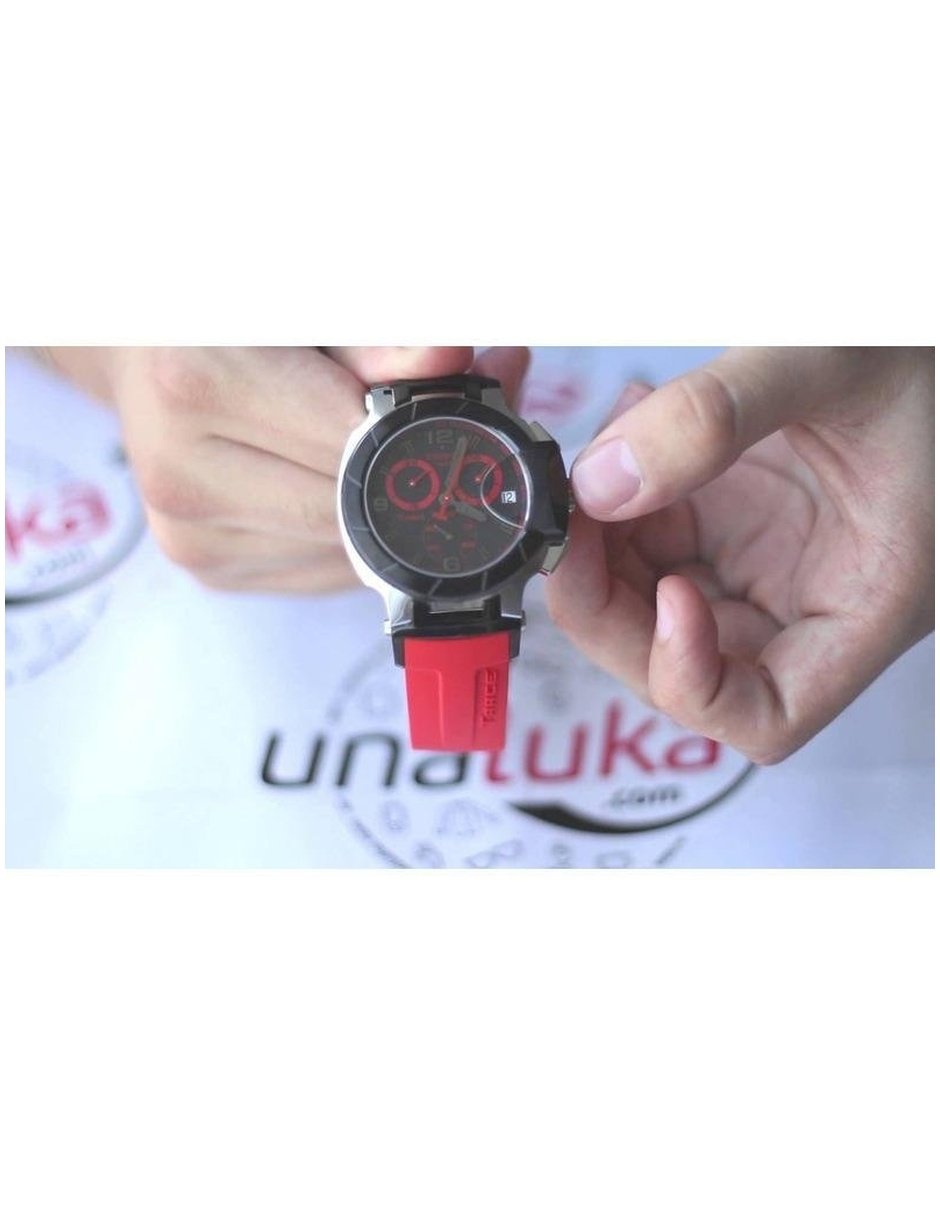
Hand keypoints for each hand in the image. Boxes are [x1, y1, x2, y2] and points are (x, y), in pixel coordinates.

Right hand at [40, 345, 529, 593]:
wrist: (139, 353)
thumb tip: (452, 360)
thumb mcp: (300, 303)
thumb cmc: (227, 318)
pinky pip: (322, 571)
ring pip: (343, 550)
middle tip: (435, 429)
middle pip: (350, 505)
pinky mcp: (208, 568)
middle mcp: (181, 472)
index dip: (414, 431)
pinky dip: (351, 535)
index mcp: (194, 383)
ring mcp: (190, 535)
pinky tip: (338, 486)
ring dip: (381, 509)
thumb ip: (377, 340)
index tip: (457, 412)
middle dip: (403, 472)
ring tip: (375, 450)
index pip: (351, 440)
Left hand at [546, 348, 933, 762]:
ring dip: (600, 551)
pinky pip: (651, 542)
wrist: (926, 320)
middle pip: (682, 665)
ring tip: (588, 465)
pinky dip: (616, 503)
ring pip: (649, 604)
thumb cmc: (927, 356)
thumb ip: (716, 416)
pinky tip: (622, 430)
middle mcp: (807, 601)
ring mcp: (764, 563)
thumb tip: (601, 483)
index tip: (668, 595)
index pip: (768, 715)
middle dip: (610, 606)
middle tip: (569, 526)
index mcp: (865, 602)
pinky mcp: (733, 522)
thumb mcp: (835, 363)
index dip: (696, 680)